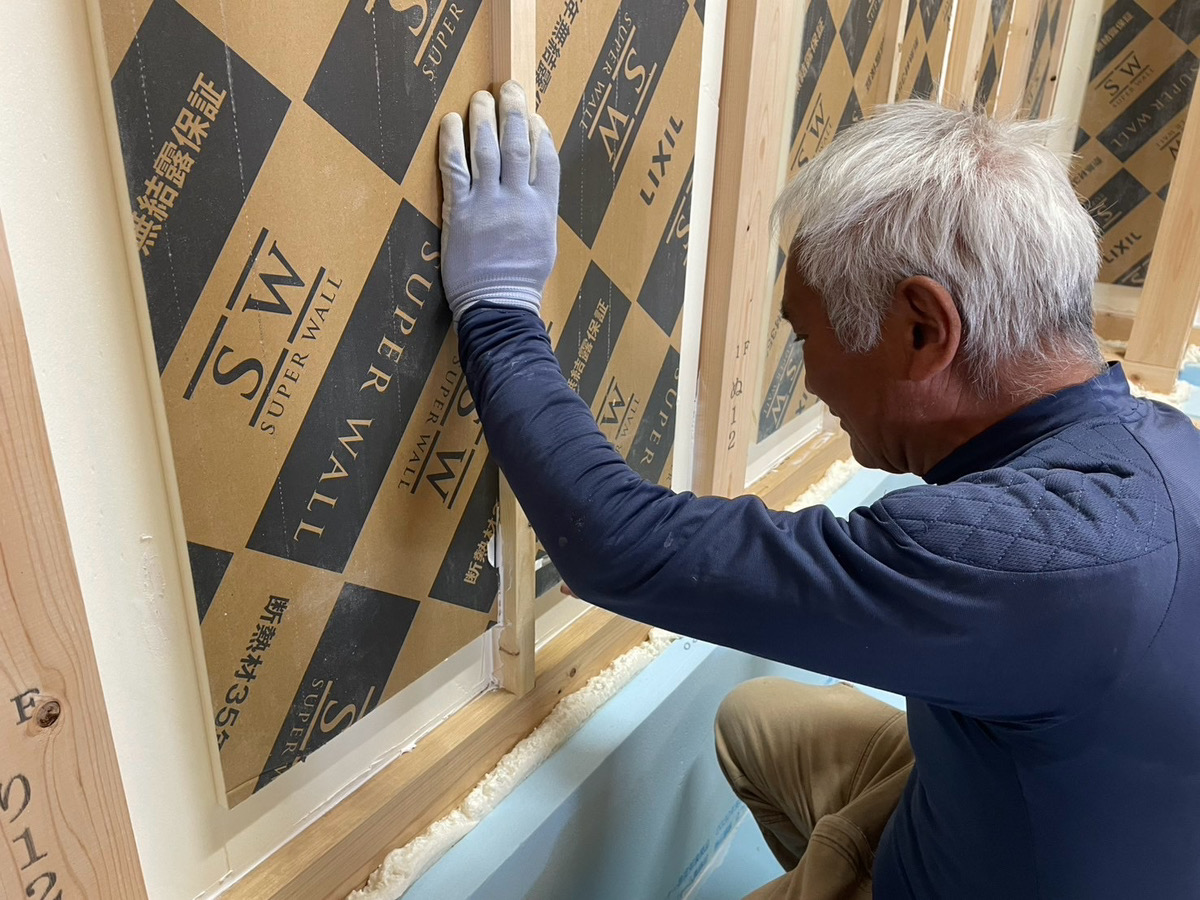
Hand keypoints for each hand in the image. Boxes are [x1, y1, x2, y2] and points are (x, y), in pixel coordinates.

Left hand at [438, 81, 559, 324]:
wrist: (498, 304)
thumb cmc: (520, 281)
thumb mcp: (544, 244)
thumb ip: (539, 211)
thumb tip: (533, 186)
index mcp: (543, 209)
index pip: (546, 159)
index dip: (541, 133)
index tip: (535, 115)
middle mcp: (518, 200)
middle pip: (518, 145)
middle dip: (514, 112)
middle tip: (509, 89)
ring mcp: (488, 204)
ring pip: (487, 150)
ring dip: (484, 118)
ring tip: (481, 98)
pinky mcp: (460, 212)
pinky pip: (455, 168)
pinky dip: (452, 142)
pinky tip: (450, 122)